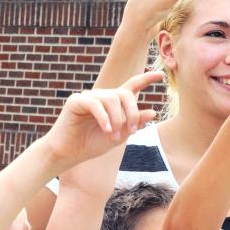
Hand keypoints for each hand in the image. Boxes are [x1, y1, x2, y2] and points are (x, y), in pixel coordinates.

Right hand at [44, 70, 159, 168]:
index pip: (131, 86)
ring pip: (111, 99)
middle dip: (132, 113)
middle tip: (131, 132)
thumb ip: (134, 124)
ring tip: (114, 136)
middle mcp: (102, 96)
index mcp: (113, 103)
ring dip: (117, 119)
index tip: (160, 75)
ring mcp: (88, 97)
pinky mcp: (76, 101)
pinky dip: (103, 118)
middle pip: (125, 94)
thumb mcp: (119, 136)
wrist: (69, 154)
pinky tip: (106, 130)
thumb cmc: (91, 144)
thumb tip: (152, 112)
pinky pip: (95, 104)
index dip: (145, 79)